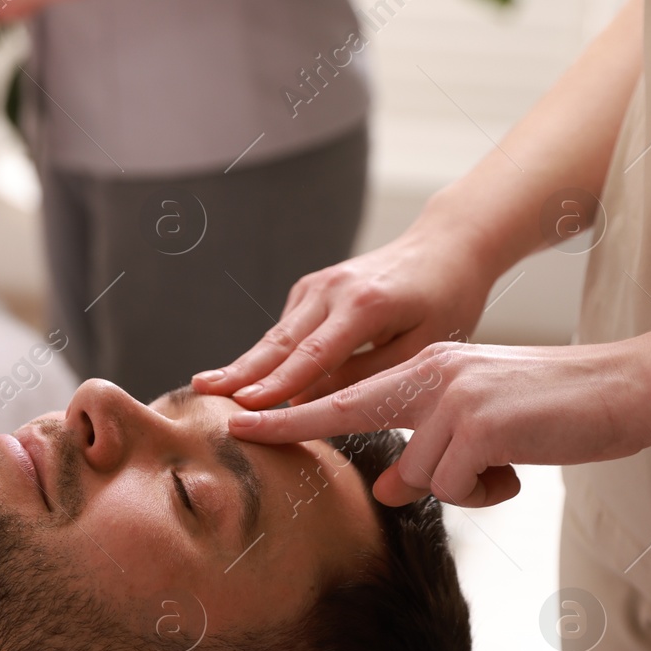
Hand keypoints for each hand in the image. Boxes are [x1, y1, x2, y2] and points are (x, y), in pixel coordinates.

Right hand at [192, 225, 498, 409]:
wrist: (447, 245)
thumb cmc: (447, 300)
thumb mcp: (424, 345)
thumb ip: (370, 373)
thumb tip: (312, 399)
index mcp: (365, 305)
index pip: (313, 355)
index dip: (278, 384)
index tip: (245, 405)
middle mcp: (333, 289)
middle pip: (280, 341)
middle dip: (240, 370)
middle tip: (203, 391)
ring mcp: (318, 285)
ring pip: (276, 334)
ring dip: (243, 363)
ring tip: (206, 386)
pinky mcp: (313, 288)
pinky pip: (287, 328)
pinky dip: (267, 354)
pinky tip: (243, 377)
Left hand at [225, 341, 650, 506]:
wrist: (620, 390)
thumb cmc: (549, 414)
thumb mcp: (477, 432)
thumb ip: (426, 453)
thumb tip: (382, 490)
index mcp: (427, 367)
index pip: (345, 393)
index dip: (290, 411)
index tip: (238, 419)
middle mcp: (431, 372)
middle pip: (354, 417)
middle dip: (294, 426)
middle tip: (236, 427)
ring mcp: (452, 395)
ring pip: (419, 474)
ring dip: (461, 485)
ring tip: (504, 461)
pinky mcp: (478, 424)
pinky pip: (453, 485)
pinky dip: (484, 490)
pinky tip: (517, 467)